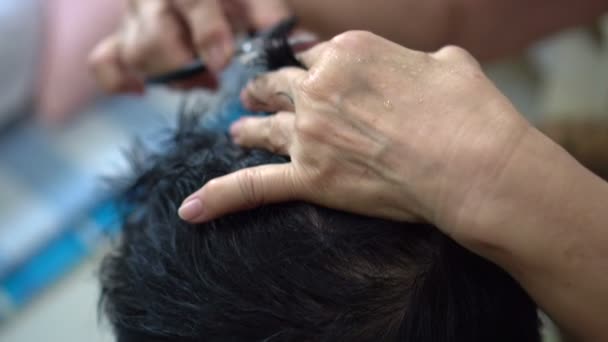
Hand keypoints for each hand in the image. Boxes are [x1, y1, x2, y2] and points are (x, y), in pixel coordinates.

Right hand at [89, 0, 289, 92]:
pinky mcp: (120, 38)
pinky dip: (119, 81)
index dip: (207, 32)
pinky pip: (104, 63)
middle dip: (184, 64)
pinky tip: (142, 90)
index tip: (222, 62)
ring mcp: (131, 18)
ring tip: (200, 77)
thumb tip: (275, 34)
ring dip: (168, 77)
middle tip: (214, 72)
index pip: (192, 0)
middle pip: (153, 38)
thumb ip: (265, 11)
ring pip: (133, 55)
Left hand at [179, 31, 531, 241]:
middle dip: (266, 89)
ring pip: (263, 126)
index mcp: (350, 52)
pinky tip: (191, 209)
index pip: (316, 56)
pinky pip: (254, 187)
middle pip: (279, 84)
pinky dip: (220, 197)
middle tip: (257, 96)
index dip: (313, 67)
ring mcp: (310, 133)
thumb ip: (421, 60)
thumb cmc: (468, 111)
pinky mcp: (310, 177)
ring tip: (237, 130)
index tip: (311, 75)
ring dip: (248, 126)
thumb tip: (424, 66)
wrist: (471, 163)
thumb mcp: (449, 63)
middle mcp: (320, 88)